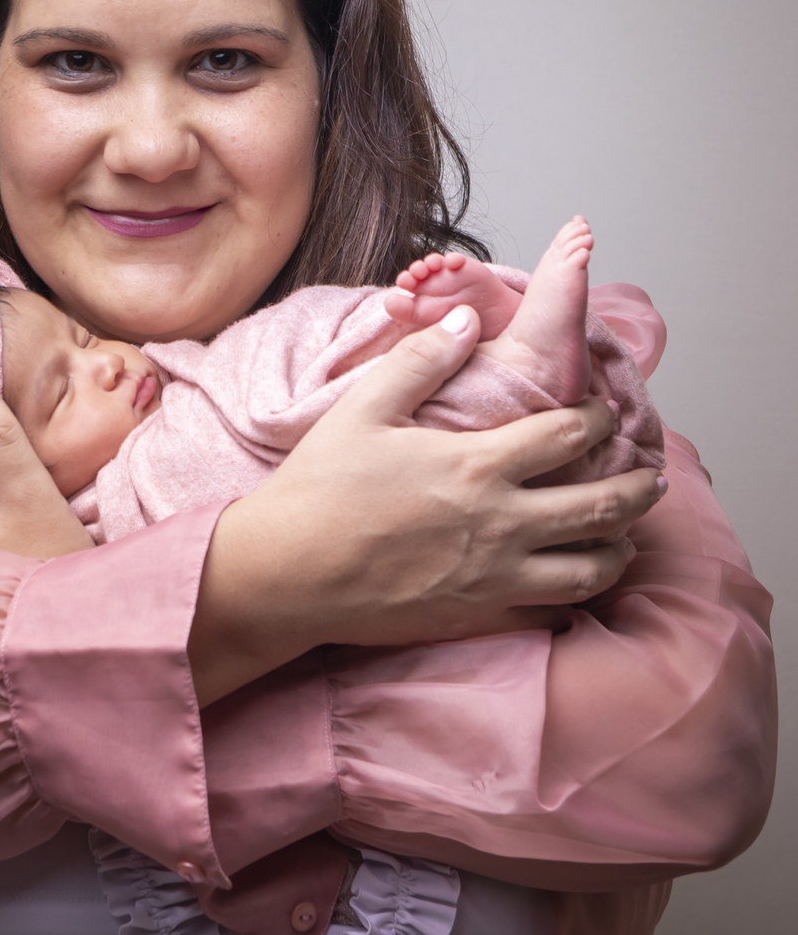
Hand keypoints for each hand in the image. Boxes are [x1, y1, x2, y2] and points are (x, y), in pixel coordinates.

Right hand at [188, 306, 663, 703]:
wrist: (286, 576)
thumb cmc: (318, 490)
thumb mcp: (363, 409)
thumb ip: (422, 359)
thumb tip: (466, 317)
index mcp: (477, 465)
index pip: (569, 435)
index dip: (596, 417)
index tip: (599, 412)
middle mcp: (501, 524)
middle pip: (602, 505)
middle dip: (637, 487)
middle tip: (647, 475)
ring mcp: (496, 578)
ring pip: (592, 568)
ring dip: (618, 546)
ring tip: (623, 533)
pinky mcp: (480, 617)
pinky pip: (553, 612)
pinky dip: (576, 595)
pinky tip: (572, 580)